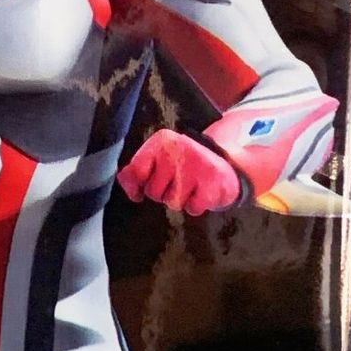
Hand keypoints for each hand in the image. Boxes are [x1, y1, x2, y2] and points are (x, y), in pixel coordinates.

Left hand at [117, 128, 243, 214]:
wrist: (226, 167)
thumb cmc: (186, 167)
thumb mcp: (160, 160)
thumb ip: (137, 170)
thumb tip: (123, 180)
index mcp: (161, 141)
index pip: (136, 171)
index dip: (137, 187)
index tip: (143, 189)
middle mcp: (177, 148)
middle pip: (153, 191)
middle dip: (163, 193)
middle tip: (178, 182)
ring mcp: (196, 164)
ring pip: (172, 202)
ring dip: (181, 200)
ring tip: (191, 186)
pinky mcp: (211, 182)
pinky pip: (191, 208)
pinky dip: (196, 206)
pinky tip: (202, 192)